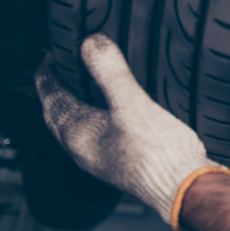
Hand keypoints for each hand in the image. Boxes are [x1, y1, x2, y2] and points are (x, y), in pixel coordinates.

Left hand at [35, 34, 227, 227]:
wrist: (183, 188)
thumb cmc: (157, 153)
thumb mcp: (134, 104)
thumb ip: (111, 72)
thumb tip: (89, 42)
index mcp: (79, 134)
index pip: (51, 99)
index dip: (47, 75)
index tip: (50, 55)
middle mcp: (84, 150)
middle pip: (58, 116)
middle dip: (55, 92)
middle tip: (60, 70)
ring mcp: (101, 159)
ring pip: (75, 128)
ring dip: (73, 107)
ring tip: (83, 88)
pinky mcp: (120, 164)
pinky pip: (95, 136)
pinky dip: (93, 119)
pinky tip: (113, 116)